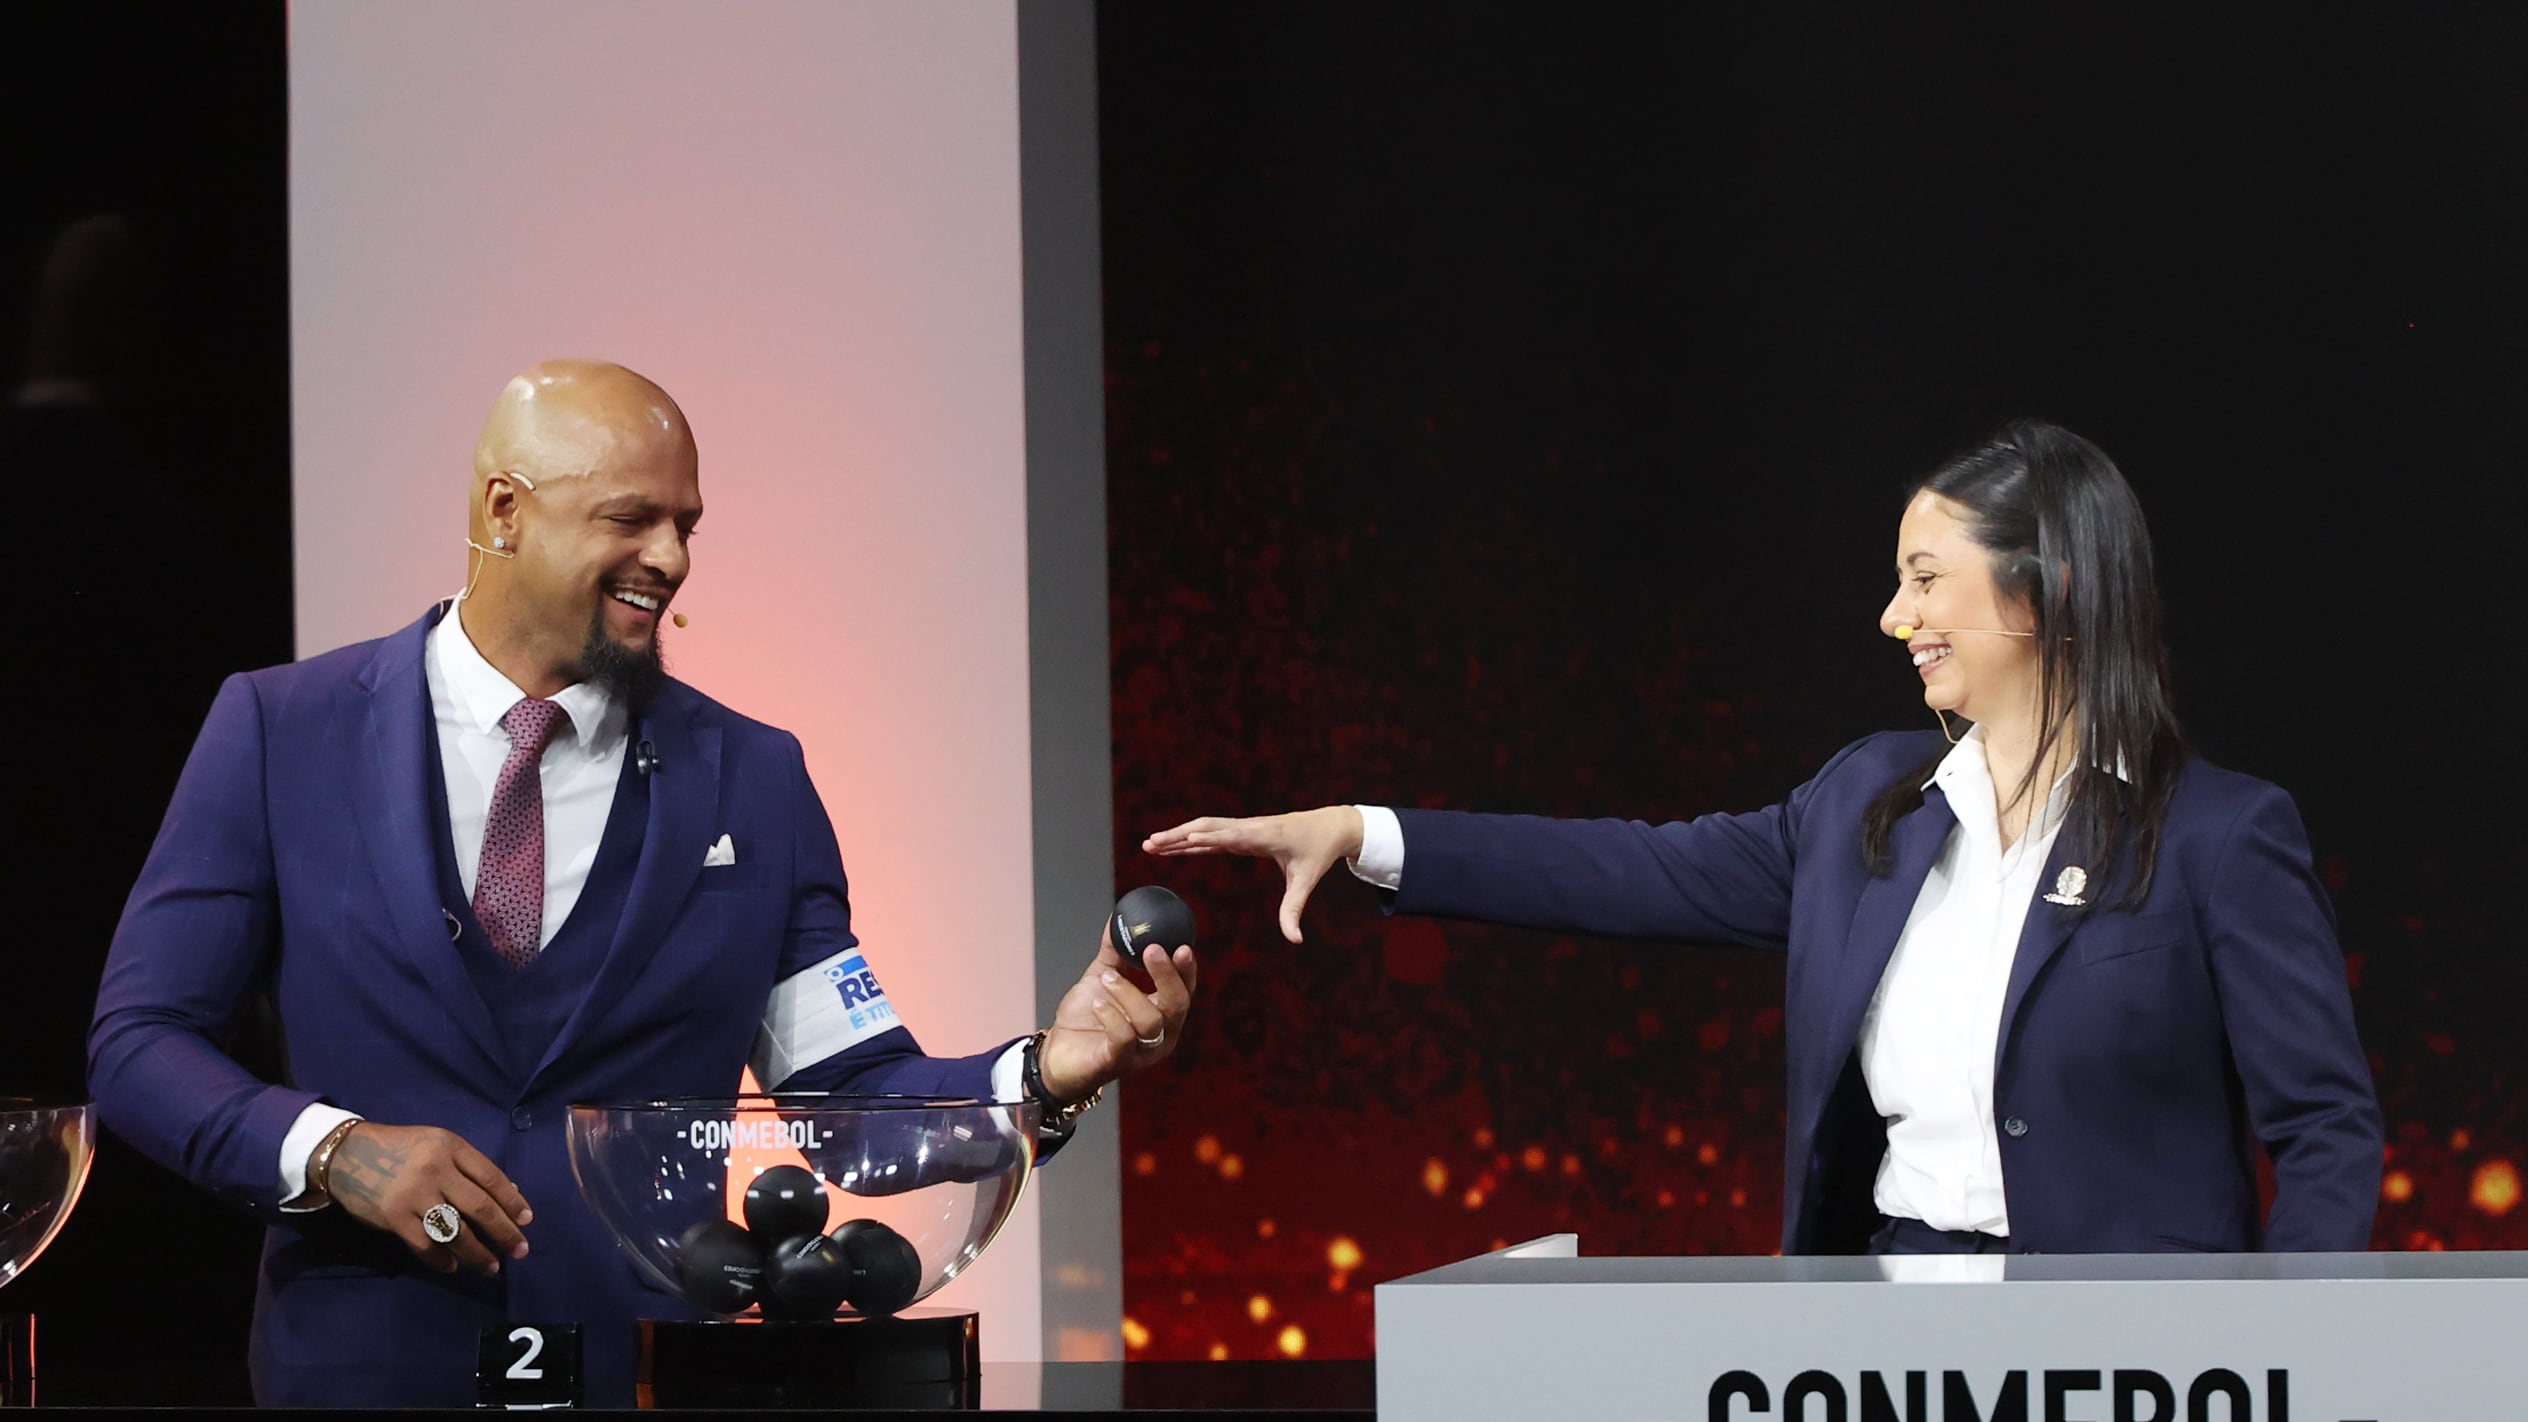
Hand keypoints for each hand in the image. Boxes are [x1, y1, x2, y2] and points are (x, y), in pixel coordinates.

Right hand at [323, 1122, 533, 1275]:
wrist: (347, 1154)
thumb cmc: (401, 1149)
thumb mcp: (439, 1145)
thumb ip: (471, 1168)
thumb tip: (510, 1193)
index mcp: (451, 1147)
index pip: (491, 1178)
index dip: (512, 1202)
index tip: (527, 1221)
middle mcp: (436, 1170)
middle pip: (480, 1207)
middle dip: (504, 1232)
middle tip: (520, 1251)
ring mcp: (414, 1195)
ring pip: (455, 1231)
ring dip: (477, 1253)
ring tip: (492, 1266)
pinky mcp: (394, 1217)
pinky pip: (424, 1245)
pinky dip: (441, 1260)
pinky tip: (452, 1267)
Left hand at [1037, 925, 1197, 1103]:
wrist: (1057, 1052)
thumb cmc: (1085, 1017)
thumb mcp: (1101, 978)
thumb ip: (1113, 952)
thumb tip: (1117, 918)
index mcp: (1162, 1013)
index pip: (1185, 990)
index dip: (1186, 969)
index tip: (1181, 946)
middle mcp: (1160, 1035)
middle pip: (1177, 1005)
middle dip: (1167, 976)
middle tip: (1152, 949)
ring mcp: (1141, 1052)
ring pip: (1150, 1021)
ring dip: (1128, 993)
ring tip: (1106, 977)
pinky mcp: (1118, 1063)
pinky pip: (1123, 1039)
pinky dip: (1111, 1016)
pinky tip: (1097, 1003)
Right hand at [1141, 806, 1363, 943]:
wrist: (1328, 827)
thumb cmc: (1317, 853)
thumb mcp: (1306, 882)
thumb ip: (1294, 911)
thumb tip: (1295, 940)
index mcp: (1264, 836)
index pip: (1230, 836)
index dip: (1208, 838)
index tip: (1184, 840)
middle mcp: (1249, 827)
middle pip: (1207, 827)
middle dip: (1178, 835)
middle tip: (1150, 843)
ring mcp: (1243, 827)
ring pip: (1204, 827)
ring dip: (1177, 835)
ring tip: (1150, 845)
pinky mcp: (1241, 832)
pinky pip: (1211, 834)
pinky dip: (1190, 839)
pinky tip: (1172, 847)